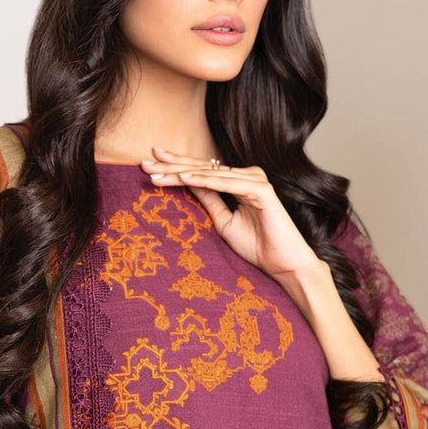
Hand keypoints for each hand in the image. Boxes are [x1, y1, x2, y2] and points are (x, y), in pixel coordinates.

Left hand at [142, 148, 320, 282]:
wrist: (283, 265)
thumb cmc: (257, 246)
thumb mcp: (223, 222)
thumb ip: (209, 200)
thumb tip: (187, 182)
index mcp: (237, 182)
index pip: (202, 171)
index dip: (176, 166)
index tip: (150, 163)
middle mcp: (246, 176)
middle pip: (202, 168)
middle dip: (172, 165)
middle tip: (144, 163)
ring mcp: (255, 180)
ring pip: (210, 174)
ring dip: (181, 173)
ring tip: (156, 173)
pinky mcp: (261, 190)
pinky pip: (226, 183)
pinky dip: (205, 180)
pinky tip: (184, 178)